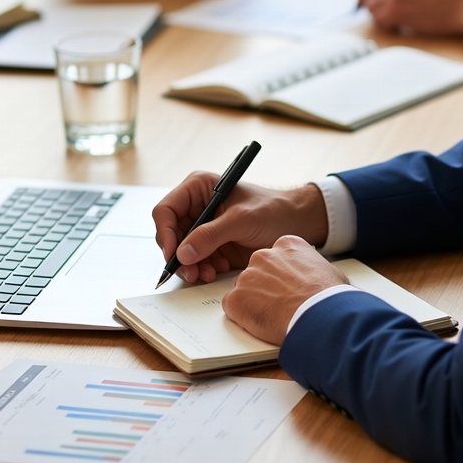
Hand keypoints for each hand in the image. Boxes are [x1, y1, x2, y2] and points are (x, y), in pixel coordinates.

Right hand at [152, 174, 328, 283]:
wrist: (297, 224)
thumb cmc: (273, 210)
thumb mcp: (242, 220)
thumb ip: (211, 235)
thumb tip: (182, 253)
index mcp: (197, 188)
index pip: (166, 211)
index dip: (165, 233)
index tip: (173, 254)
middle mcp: (196, 208)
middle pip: (171, 235)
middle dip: (179, 255)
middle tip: (190, 273)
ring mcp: (204, 228)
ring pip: (182, 252)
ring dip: (191, 266)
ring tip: (208, 274)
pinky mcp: (213, 246)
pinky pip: (197, 262)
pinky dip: (203, 269)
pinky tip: (218, 271)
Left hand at [222, 236, 348, 344]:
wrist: (320, 316)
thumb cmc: (329, 297)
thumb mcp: (326, 270)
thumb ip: (310, 268)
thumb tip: (315, 279)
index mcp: (286, 245)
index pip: (275, 258)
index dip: (281, 276)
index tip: (287, 287)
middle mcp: (263, 255)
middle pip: (256, 272)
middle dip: (264, 288)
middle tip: (279, 304)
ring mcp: (247, 276)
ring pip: (244, 290)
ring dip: (254, 302)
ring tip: (274, 317)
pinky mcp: (236, 298)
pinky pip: (233, 307)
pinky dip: (243, 317)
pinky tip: (261, 323)